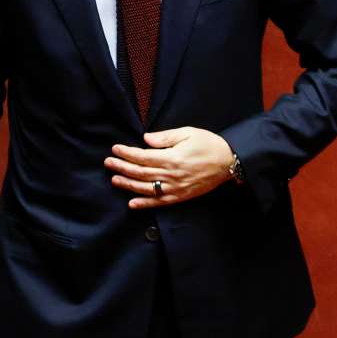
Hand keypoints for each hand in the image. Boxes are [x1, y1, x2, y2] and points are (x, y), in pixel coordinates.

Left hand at [105, 127, 233, 208]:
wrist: (228, 162)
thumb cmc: (208, 144)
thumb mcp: (188, 133)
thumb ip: (165, 137)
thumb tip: (145, 139)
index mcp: (171, 158)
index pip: (142, 157)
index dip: (127, 153)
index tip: (115, 149)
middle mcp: (171, 175)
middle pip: (140, 173)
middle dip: (122, 167)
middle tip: (108, 163)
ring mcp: (175, 188)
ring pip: (146, 188)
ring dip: (128, 185)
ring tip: (114, 180)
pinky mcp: (180, 196)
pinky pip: (159, 202)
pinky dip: (144, 204)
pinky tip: (132, 203)